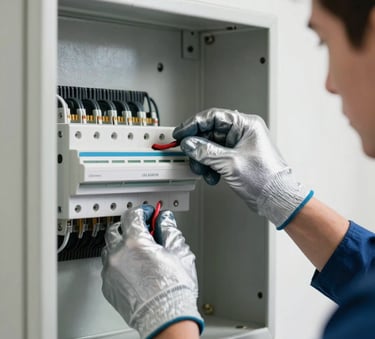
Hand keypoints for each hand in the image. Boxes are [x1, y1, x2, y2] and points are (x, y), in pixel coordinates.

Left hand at [101, 206, 203, 338]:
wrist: (166, 318)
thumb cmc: (174, 289)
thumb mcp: (179, 251)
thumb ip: (169, 229)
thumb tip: (164, 219)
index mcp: (136, 242)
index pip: (133, 215)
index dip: (144, 211)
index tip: (149, 214)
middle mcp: (118, 254)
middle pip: (115, 229)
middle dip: (128, 226)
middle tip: (142, 230)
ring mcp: (110, 271)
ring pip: (109, 248)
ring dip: (121, 245)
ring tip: (137, 251)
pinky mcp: (108, 286)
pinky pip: (109, 267)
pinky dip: (118, 263)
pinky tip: (133, 268)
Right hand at [173, 108, 312, 228]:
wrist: (276, 199)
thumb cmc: (266, 178)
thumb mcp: (230, 162)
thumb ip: (206, 152)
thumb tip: (189, 144)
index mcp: (246, 125)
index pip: (214, 117)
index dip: (194, 124)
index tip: (181, 133)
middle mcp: (242, 133)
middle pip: (210, 133)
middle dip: (198, 146)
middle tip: (189, 154)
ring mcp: (238, 146)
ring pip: (210, 147)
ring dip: (203, 160)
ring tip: (203, 170)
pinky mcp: (235, 159)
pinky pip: (215, 158)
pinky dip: (210, 167)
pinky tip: (212, 176)